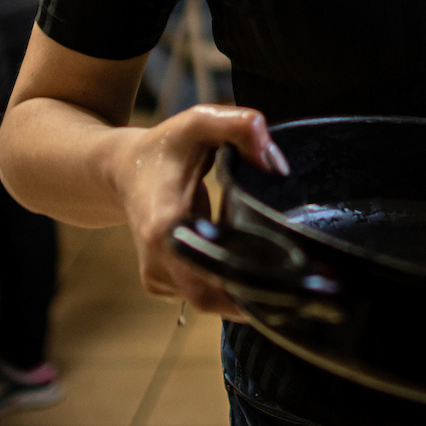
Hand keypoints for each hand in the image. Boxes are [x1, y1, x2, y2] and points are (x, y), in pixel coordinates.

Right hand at [111, 105, 288, 318]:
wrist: (123, 169)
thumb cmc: (164, 147)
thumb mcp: (199, 123)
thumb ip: (237, 126)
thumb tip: (274, 160)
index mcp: (167, 228)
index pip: (208, 282)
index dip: (247, 290)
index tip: (289, 283)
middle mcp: (158, 261)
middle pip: (215, 301)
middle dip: (257, 296)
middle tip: (302, 283)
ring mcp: (157, 277)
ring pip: (211, 302)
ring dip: (242, 290)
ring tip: (278, 268)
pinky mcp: (161, 284)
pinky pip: (203, 296)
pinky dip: (226, 286)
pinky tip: (244, 263)